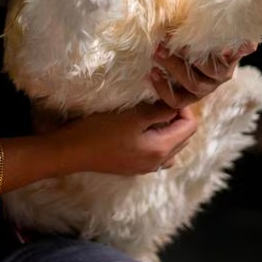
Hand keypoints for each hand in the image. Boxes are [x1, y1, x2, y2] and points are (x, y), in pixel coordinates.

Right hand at [52, 102, 197, 175]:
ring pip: (170, 148)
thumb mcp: (133, 116)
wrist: (72, 151)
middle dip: (177, 118)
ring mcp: (145, 168)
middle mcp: (157, 163)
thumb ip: (158, 112)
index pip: (189, 128)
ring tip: (153, 114)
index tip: (168, 93)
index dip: (184, 108)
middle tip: (161, 100)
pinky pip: (156, 154)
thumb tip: (176, 106)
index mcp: (161, 150)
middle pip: (182, 139)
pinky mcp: (132, 167)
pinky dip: (156, 140)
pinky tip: (141, 130)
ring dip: (168, 130)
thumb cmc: (101, 131)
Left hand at [150, 42, 256, 109]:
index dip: (202, 58)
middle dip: (178, 63)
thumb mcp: (219, 34)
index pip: (217, 68)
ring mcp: (202, 91)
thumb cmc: (207, 35)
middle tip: (162, 44)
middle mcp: (216, 81)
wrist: (200, 46)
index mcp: (227, 66)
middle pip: (198, 80)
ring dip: (170, 71)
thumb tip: (251, 44)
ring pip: (189, 90)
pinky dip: (162, 89)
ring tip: (156, 54)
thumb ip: (234, 41)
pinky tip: (151, 73)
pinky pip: (175, 101)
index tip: (184, 42)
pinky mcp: (187, 97)